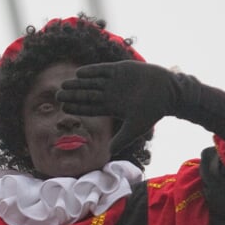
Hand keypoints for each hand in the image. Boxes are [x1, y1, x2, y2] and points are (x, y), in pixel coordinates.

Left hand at [56, 60, 181, 154]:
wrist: (167, 92)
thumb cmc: (152, 111)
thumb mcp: (135, 128)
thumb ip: (121, 139)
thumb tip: (108, 154)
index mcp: (111, 107)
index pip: (89, 107)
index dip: (76, 107)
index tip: (63, 107)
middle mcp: (110, 93)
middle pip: (87, 94)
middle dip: (73, 94)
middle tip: (57, 95)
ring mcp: (114, 81)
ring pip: (91, 82)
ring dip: (78, 82)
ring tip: (65, 83)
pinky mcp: (120, 69)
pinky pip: (102, 70)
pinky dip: (92, 70)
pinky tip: (80, 72)